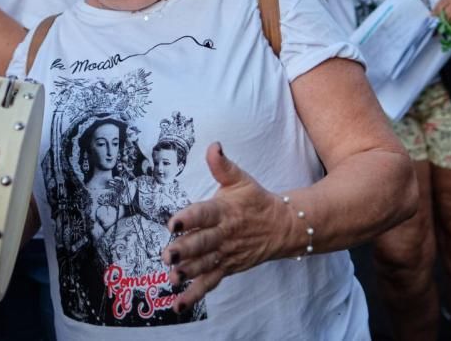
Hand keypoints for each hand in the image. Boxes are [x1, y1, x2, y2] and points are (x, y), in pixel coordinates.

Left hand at [161, 143, 286, 311]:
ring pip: (205, 264)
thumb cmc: (255, 201)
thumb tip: (213, 146)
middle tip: (168, 255)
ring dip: (188, 272)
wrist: (283, 227)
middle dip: (185, 250)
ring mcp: (226, 253)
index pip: (205, 213)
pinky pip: (209, 283)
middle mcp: (224, 234)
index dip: (189, 218)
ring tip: (172, 277)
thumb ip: (222, 166)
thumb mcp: (241, 180)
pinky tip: (177, 304)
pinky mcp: (227, 268)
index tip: (174, 222)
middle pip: (203, 243)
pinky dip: (194, 295)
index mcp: (224, 210)